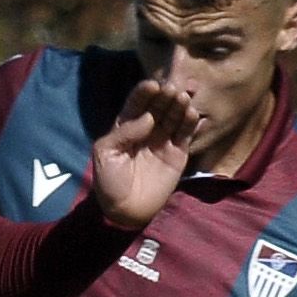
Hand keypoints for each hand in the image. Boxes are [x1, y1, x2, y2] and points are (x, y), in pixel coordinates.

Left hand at [90, 78, 200, 228]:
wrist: (125, 211)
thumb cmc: (109, 183)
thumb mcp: (105, 154)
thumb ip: (123, 132)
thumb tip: (148, 118)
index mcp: (126, 127)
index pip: (137, 104)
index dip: (144, 93)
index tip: (152, 85)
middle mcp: (146, 130)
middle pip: (158, 106)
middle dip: (164, 95)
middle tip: (171, 88)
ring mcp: (163, 140)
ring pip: (174, 116)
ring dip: (179, 104)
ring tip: (182, 97)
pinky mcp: (178, 153)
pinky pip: (186, 133)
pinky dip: (190, 122)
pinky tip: (192, 113)